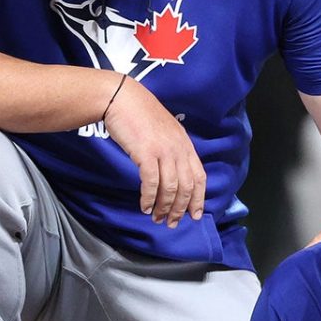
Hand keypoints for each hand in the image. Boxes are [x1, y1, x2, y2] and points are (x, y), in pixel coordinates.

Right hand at [102, 76, 205, 227]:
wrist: (121, 97)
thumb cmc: (139, 114)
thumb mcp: (165, 131)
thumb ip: (172, 150)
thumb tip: (172, 173)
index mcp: (186, 145)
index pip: (199, 177)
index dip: (198, 199)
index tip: (194, 215)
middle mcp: (179, 150)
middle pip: (186, 187)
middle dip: (180, 209)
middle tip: (172, 223)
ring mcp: (164, 152)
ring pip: (170, 188)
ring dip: (164, 207)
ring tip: (157, 218)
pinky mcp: (146, 154)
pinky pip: (152, 183)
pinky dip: (149, 198)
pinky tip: (145, 206)